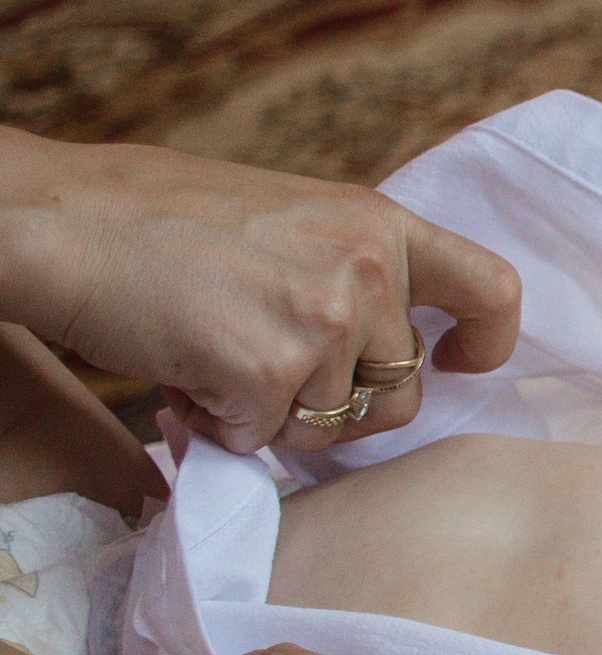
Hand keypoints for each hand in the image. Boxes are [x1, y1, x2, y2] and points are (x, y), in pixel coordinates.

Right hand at [0, 130, 519, 454]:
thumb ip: (348, 268)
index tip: (460, 363)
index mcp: (378, 223)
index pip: (492, 289)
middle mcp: (367, 268)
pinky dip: (220, 422)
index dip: (487, 341)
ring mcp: (323, 320)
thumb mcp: (287, 217)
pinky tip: (184, 369)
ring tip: (210, 348)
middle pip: (401, 390)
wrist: (56, 220)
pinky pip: (263, 438)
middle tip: (268, 368)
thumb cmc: (155, 219)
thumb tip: (384, 351)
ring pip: (328, 423)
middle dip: (341, 403)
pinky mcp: (269, 370)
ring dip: (270, 410)